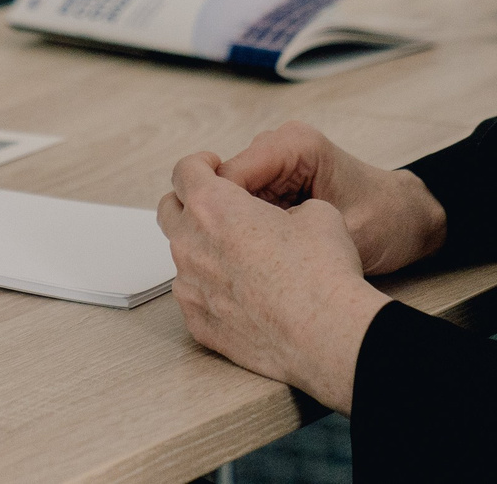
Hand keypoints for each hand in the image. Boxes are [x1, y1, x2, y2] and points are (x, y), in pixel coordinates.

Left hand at [157, 151, 389, 411]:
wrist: (327, 333)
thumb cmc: (322, 271)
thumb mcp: (317, 211)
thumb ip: (285, 206)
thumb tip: (285, 219)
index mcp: (212, 207)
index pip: (185, 171)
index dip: (201, 164)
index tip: (213, 168)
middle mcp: (190, 245)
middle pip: (169, 211)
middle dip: (190, 202)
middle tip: (217, 207)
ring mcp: (190, 288)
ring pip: (182, 257)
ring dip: (202, 249)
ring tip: (239, 256)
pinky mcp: (198, 324)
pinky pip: (194, 297)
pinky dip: (210, 289)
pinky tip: (242, 294)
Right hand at [214, 122, 446, 275]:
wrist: (408, 220)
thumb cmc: (387, 219)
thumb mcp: (343, 232)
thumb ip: (295, 235)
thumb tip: (241, 251)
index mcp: (293, 145)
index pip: (228, 177)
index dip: (224, 220)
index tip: (232, 260)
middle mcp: (275, 147)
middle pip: (220, 187)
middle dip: (227, 227)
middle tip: (247, 267)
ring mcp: (269, 166)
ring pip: (224, 201)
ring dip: (236, 232)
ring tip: (261, 266)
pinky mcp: (268, 185)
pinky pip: (238, 210)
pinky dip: (246, 234)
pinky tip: (265, 259)